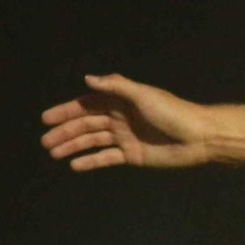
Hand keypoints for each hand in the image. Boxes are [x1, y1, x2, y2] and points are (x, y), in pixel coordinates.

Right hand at [40, 73, 215, 171]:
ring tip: (53, 153)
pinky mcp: (133, 155)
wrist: (199, 137)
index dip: (66, 111)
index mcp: (121, 101)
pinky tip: (75, 165)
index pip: (87, 105)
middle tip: (44, 141)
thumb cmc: (173, 112)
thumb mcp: (143, 95)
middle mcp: (120, 118)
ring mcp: (125, 137)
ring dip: (73, 146)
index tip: (46, 119)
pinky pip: (107, 158)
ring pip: (93, 142)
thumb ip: (116, 86)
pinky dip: (91, 161)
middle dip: (65, 132)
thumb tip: (87, 80)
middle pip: (86, 125)